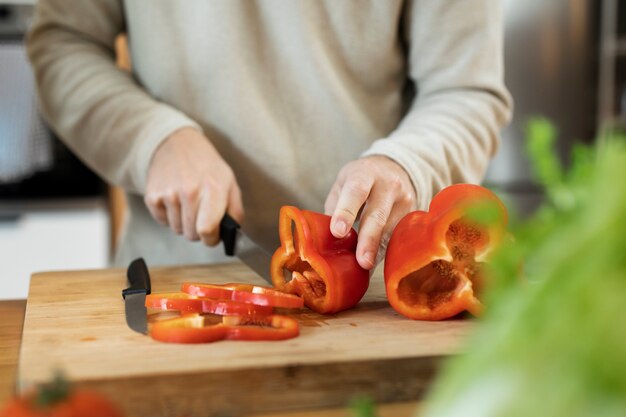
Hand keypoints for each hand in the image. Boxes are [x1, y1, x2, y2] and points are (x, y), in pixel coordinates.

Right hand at [144, 127, 243, 244]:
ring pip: (177, 230)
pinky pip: (162, 222)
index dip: (211, 239)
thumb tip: (232, 236)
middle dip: (198, 231)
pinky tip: (175, 200)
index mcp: (214, 189)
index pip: (207, 230)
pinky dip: (169, 216)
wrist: (177, 144)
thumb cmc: (207, 167)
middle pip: (192, 235)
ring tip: (188, 203)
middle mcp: (190, 191)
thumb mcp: (230, 183)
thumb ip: (235, 211)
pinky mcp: (152, 196)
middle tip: (201, 215)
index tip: (213, 236)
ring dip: (184, 223)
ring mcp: (169, 193)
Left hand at [325, 156, 416, 269]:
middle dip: (368, 240)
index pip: (356, 192)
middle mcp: (388, 185)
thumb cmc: (360, 179)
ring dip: (377, 251)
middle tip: (362, 262)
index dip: (346, 212)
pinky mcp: (412, 215)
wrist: (393, 167)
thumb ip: (334, 209)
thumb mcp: (343, 184)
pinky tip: (374, 263)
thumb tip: (326, 242)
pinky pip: (397, 236)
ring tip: (364, 269)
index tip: (337, 232)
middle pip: (377, 215)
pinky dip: (384, 251)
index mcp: (365, 173)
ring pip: (390, 230)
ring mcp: (404, 200)